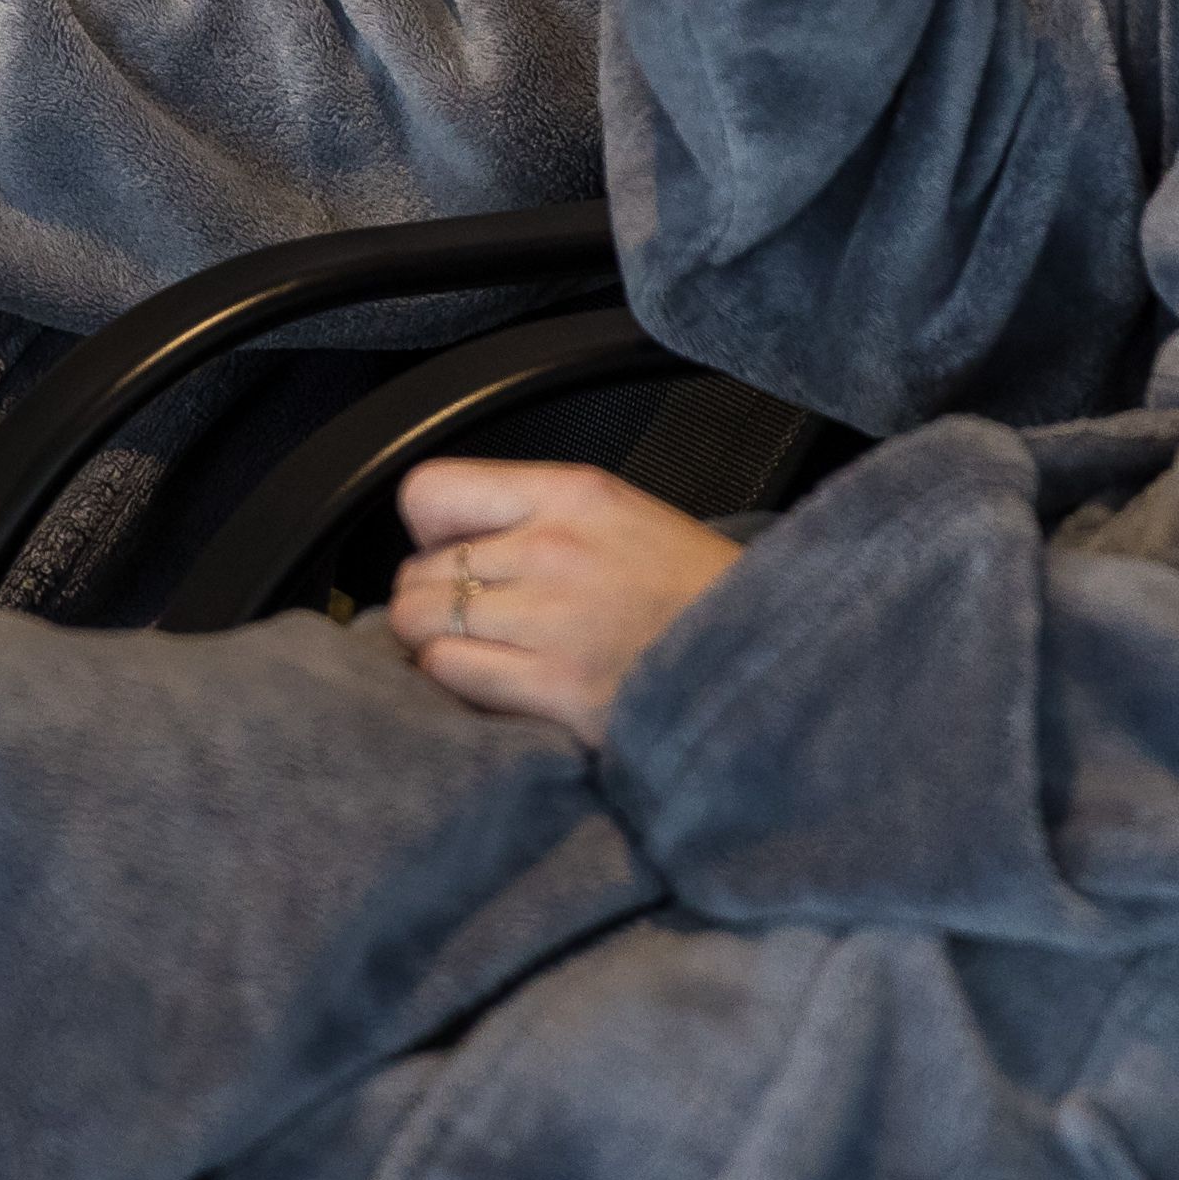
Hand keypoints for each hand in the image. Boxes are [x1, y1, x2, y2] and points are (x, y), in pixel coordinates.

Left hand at [386, 457, 741, 741]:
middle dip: (431, 601)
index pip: (429, 491)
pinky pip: (450, 675)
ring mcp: (552, 619)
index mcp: (572, 494)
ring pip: (418, 624)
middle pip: (416, 572)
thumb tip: (446, 545)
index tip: (455, 556)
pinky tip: (496, 688)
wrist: (763, 658)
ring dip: (434, 648)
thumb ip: (536, 518)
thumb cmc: (691, 594)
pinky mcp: (557, 688)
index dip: (428, 532)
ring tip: (481, 656)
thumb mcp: (621, 517)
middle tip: (473, 622)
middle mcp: (552, 547)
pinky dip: (455, 686)